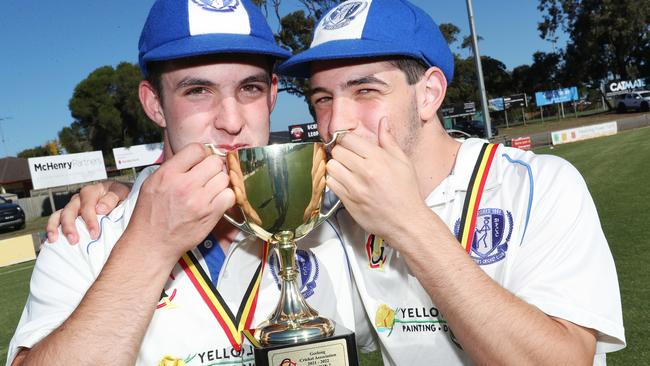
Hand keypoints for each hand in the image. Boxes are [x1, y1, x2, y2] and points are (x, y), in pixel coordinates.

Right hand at [46, 181, 131, 243]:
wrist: (124, 197)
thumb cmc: (125, 196)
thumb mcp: (124, 192)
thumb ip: (113, 198)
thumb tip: (100, 209)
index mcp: (93, 191)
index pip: (87, 205)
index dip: (90, 220)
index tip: (94, 234)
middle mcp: (80, 198)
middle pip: (69, 210)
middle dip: (70, 226)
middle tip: (74, 241)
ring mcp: (73, 207)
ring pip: (59, 215)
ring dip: (55, 227)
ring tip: (54, 241)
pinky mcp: (70, 215)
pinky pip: (56, 221)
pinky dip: (51, 230)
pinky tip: (48, 243)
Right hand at [124, 143, 234, 259]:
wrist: (152, 243)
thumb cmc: (150, 214)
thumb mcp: (152, 183)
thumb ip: (173, 168)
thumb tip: (194, 158)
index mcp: (168, 174)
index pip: (197, 149)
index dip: (202, 153)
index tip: (201, 161)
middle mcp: (185, 185)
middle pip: (215, 162)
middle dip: (213, 167)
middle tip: (208, 175)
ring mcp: (199, 200)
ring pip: (224, 178)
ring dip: (220, 182)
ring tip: (211, 189)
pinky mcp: (210, 214)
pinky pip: (229, 196)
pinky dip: (226, 197)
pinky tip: (217, 200)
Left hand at [326, 119, 426, 245]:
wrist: (406, 221)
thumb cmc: (406, 193)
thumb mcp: (403, 162)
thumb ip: (389, 141)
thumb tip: (383, 122)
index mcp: (378, 159)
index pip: (348, 139)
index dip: (346, 139)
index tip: (348, 143)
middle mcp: (364, 172)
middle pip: (337, 151)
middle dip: (341, 152)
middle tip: (348, 157)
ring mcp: (355, 187)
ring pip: (331, 166)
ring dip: (336, 166)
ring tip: (346, 170)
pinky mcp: (348, 201)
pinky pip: (331, 184)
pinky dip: (335, 181)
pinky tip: (345, 182)